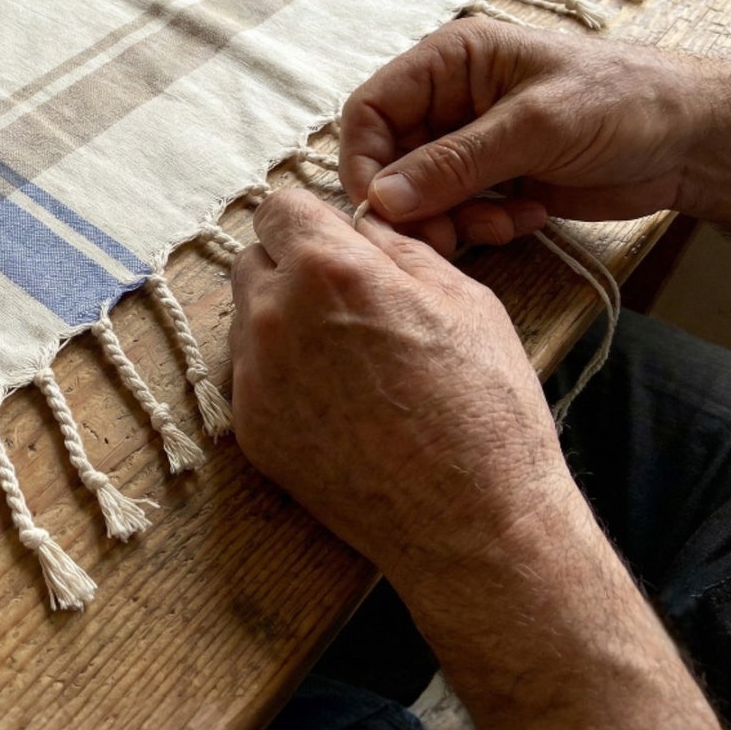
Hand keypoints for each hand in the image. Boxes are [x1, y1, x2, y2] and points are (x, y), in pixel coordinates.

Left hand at [229, 188, 572, 586]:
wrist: (472, 521)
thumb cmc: (483, 405)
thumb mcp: (462, 298)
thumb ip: (397, 249)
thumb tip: (362, 226)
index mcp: (328, 269)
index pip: (277, 208)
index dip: (310, 221)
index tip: (334, 242)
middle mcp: (275, 315)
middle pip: (253, 260)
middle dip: (291, 267)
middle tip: (345, 301)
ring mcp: (255, 375)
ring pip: (247, 318)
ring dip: (282, 320)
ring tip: (344, 356)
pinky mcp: (249, 427)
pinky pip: (250, 375)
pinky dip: (280, 375)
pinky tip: (333, 401)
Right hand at [338, 19, 730, 253]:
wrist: (694, 140)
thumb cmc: (623, 101)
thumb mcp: (533, 127)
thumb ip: (454, 164)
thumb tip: (382, 198)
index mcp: (449, 61)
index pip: (370, 109)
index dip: (365, 160)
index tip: (383, 207)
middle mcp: (449, 98)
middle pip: (390, 159)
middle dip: (414, 202)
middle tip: (444, 237)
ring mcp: (470, 141)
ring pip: (420, 193)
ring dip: (452, 219)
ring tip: (501, 224)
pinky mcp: (493, 178)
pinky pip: (456, 211)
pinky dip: (481, 225)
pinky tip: (528, 217)